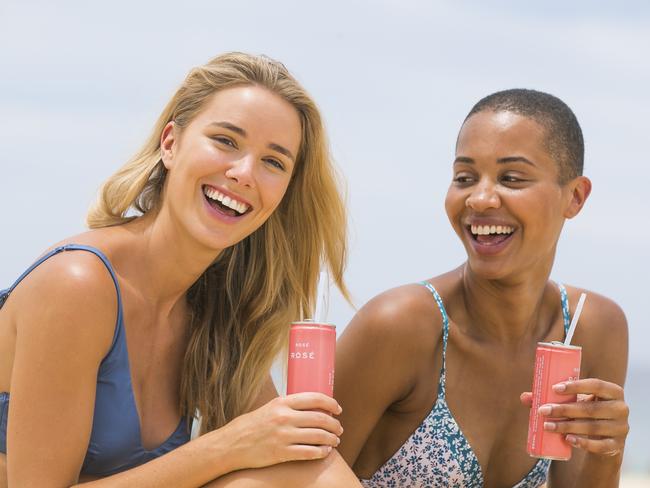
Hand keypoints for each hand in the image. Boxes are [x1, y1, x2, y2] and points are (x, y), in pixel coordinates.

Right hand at [219, 392, 343, 470]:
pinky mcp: (281, 453)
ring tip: (335, 440)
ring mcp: (283, 436)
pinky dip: (321, 452)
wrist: (232, 444)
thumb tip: (312, 406)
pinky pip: (309, 452)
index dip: (331, 403)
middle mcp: (284, 417)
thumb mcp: (270, 408)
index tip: (338, 409)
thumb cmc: (252, 425)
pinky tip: (325, 451)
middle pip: (320, 418)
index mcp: (282, 402)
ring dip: (331, 439)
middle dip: (335, 424)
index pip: (315, 398)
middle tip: (339, 428)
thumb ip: (289, 406)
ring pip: (318, 436)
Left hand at [520, 378, 628, 456]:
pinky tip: (567, 439)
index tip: (554, 388)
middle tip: (542, 410)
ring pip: (591, 427)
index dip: (576, 386)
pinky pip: (599, 445)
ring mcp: (621, 428)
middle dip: (564, 410)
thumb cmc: (586, 411)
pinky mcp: (616, 445)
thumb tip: (524, 397)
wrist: (605, 437)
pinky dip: (582, 443)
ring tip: (547, 425)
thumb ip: (553, 397)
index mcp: (613, 391)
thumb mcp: (576, 401)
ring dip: (567, 426)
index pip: (596, 384)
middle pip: (590, 409)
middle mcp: (621, 408)